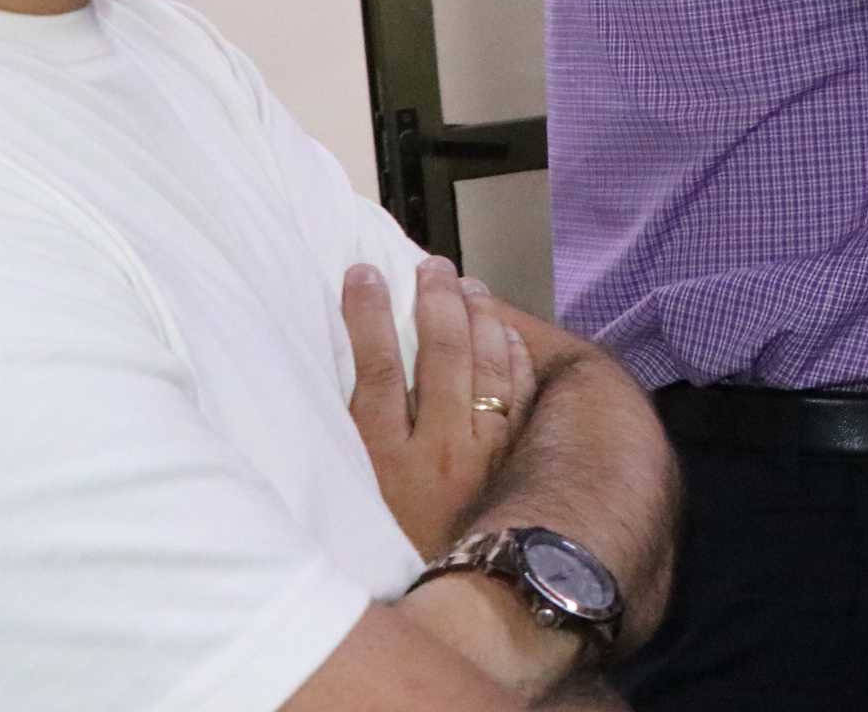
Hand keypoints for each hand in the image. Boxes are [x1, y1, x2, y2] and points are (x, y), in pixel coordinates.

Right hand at [345, 256, 535, 556]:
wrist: (460, 601)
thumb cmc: (396, 550)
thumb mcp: (352, 500)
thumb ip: (352, 443)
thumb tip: (349, 382)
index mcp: (382, 457)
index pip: (372, 365)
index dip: (367, 313)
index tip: (362, 273)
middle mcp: (435, 447)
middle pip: (438, 350)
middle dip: (433, 298)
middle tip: (429, 267)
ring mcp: (480, 449)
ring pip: (484, 362)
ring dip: (477, 315)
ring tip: (465, 284)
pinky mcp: (511, 458)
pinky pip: (518, 391)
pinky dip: (513, 353)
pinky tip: (506, 329)